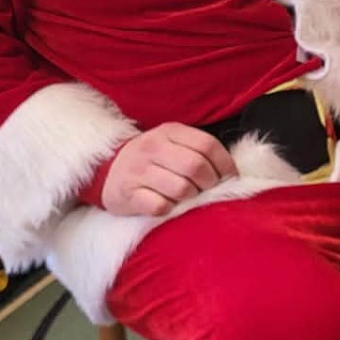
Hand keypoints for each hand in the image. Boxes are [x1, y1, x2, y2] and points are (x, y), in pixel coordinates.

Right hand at [101, 123, 236, 217]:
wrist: (108, 171)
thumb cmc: (152, 160)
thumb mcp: (172, 143)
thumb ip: (198, 150)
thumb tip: (231, 171)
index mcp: (169, 131)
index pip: (207, 145)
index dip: (224, 163)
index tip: (229, 176)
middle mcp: (152, 147)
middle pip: (196, 167)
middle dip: (208, 183)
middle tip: (204, 188)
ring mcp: (138, 170)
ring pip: (181, 189)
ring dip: (189, 197)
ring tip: (183, 196)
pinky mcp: (128, 193)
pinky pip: (161, 206)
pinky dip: (168, 208)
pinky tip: (165, 203)